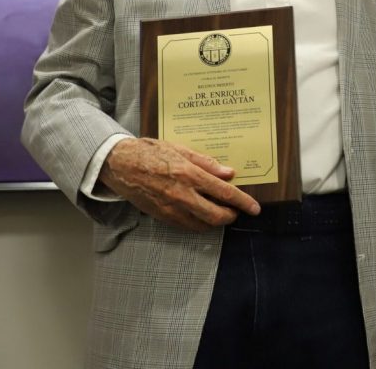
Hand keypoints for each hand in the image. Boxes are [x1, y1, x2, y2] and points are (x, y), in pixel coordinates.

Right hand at [100, 138, 260, 230]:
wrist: (120, 164)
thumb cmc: (151, 152)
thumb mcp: (181, 149)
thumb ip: (206, 163)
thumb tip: (229, 173)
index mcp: (189, 174)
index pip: (225, 193)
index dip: (243, 202)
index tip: (255, 208)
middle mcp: (182, 195)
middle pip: (216, 216)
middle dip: (231, 216)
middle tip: (236, 210)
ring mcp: (172, 209)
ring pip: (203, 224)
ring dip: (216, 221)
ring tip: (221, 211)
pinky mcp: (163, 217)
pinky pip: (187, 226)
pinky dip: (200, 223)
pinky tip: (202, 214)